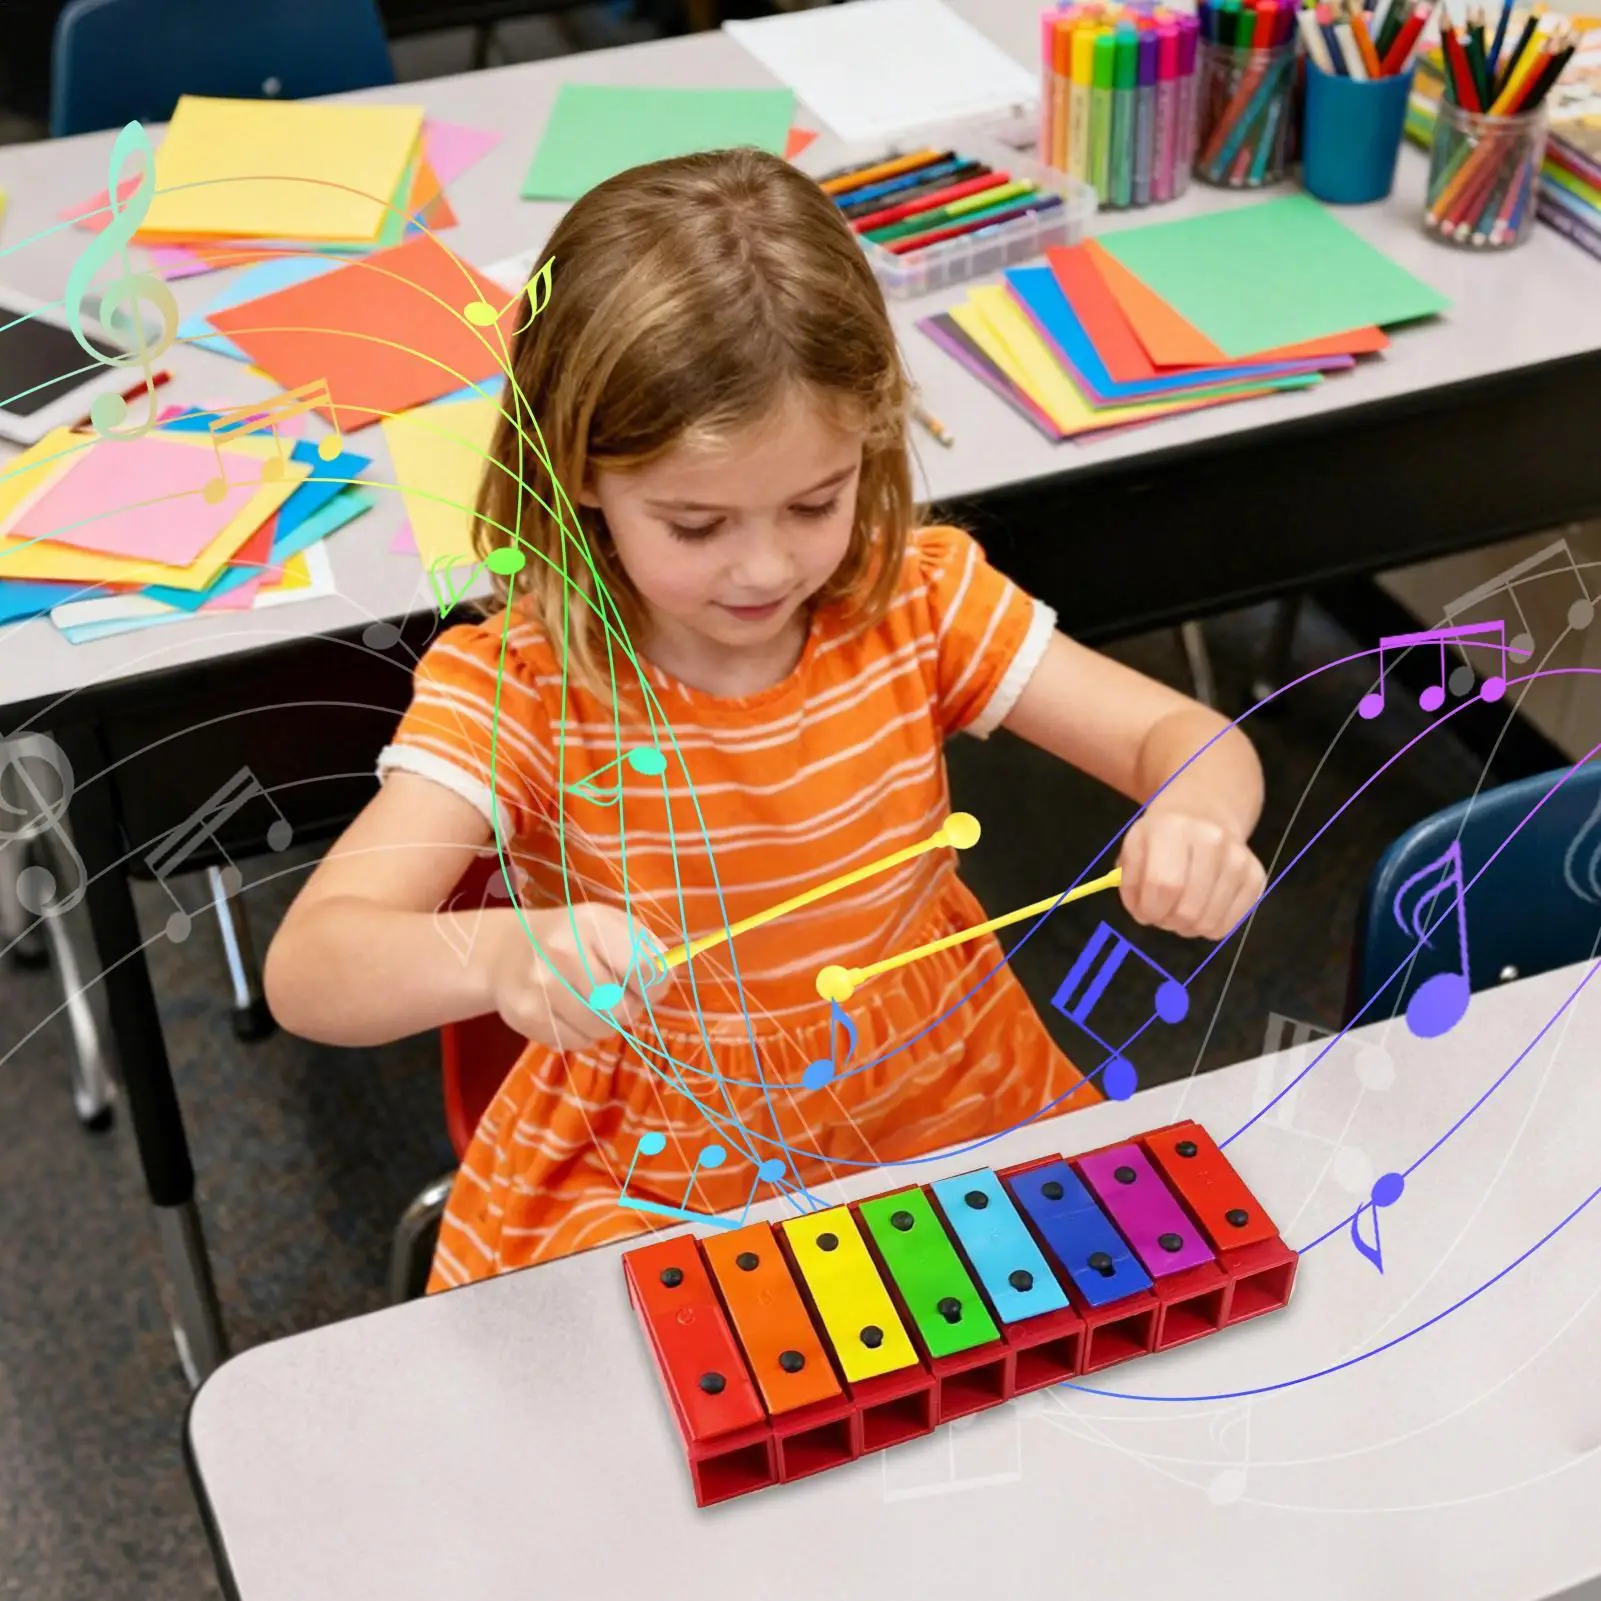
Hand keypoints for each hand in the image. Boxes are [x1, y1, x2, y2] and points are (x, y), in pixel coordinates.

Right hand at [477, 903, 662, 1051]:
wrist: (506, 948)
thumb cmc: (572, 935)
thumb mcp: (609, 924)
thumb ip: (644, 948)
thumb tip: (664, 981)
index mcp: (590, 923)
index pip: (644, 969)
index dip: (655, 985)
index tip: (649, 985)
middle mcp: (562, 951)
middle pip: (622, 1006)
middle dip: (628, 1006)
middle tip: (616, 994)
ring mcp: (540, 986)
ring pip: (600, 1029)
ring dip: (606, 1023)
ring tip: (593, 1003)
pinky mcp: (526, 1015)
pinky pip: (576, 1042)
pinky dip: (582, 1034)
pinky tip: (570, 1012)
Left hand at [1117, 811, 1265, 940]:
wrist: (1206, 811)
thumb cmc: (1162, 836)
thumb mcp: (1135, 846)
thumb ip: (1130, 881)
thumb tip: (1143, 911)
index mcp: (1173, 829)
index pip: (1163, 885)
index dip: (1149, 909)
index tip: (1144, 912)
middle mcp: (1212, 840)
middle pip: (1188, 909)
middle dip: (1168, 921)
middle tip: (1162, 913)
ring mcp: (1239, 859)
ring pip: (1209, 922)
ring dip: (1188, 927)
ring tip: (1180, 909)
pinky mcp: (1256, 877)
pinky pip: (1229, 924)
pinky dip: (1210, 926)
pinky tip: (1201, 908)